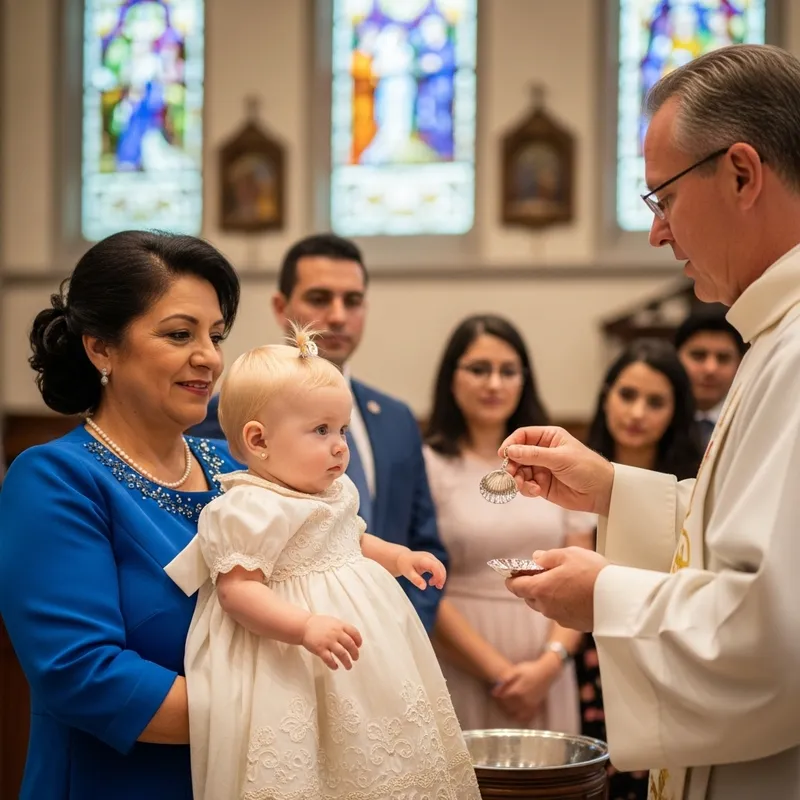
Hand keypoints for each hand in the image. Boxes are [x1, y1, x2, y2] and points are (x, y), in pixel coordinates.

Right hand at [302, 615, 362, 669]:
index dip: (358, 640)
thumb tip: (353, 639)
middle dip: (355, 653)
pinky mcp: (320, 649)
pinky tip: (335, 667)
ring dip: (347, 662)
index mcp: (340, 625)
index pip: (354, 632)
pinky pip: (329, 659)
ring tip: (348, 666)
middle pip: (350, 645)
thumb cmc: (319, 624)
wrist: (304, 626)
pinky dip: (333, 665)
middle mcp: (335, 633)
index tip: (359, 646)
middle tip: (355, 658)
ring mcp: (328, 641)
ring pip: (342, 654)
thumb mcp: (333, 622)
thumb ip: (342, 629)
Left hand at [396, 550, 446, 589]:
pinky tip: (434, 582)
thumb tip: (424, 587)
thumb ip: (416, 580)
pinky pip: (439, 567)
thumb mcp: (407, 573)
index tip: (436, 585)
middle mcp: (429, 556)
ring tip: (436, 586)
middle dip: (441, 578)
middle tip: (438, 587)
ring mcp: (431, 557)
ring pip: (441, 567)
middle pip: (440, 567)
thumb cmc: (404, 565)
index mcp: (422, 559)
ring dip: (441, 577)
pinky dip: (439, 575)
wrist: (402, 557)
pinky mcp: (432, 560)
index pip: (435, 566)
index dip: (438, 575)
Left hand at [490, 658, 558, 722]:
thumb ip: (505, 679)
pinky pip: (527, 718)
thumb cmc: (530, 669)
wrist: (546, 672)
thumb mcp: (516, 670)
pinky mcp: (536, 707)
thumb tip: (495, 689)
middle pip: (508, 709)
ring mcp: (530, 705)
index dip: (496, 699)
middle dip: (501, 706)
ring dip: (509, 714)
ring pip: (516, 716)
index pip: (502, 700)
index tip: (494, 696)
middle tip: (498, 702)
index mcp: (517, 691)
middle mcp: (523, 701)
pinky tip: (517, 715)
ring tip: (506, 709)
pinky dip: (520, 718)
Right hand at [499, 426, 614, 515]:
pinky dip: (526, 489)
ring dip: (517, 479)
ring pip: (519, 471)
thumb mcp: (560, 458)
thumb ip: (533, 455)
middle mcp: (543, 451)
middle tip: (509, 474)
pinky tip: (536, 491)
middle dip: (511, 465)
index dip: (511, 444)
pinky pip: (526, 485)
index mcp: (549, 437)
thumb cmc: (587, 468)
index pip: (523, 436)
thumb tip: (509, 451)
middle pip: (517, 455)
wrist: (602, 492)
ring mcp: (541, 468)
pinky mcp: (542, 485)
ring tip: (523, 485)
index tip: (503, 454)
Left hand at [505, 547, 608, 630]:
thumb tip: (536, 558)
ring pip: (546, 606)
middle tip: (544, 572)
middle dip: (532, 585)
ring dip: (549, 595)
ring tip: (565, 581)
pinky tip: (577, 593)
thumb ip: (548, 556)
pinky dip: (563, 603)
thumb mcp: (569, 555)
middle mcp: (546, 607)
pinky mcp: (574, 624)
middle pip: (530, 597)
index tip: (515, 571)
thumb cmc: (593, 574)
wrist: (619, 600)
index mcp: (540, 589)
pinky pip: (561, 613)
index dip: (513, 577)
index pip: (515, 586)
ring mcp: (560, 618)